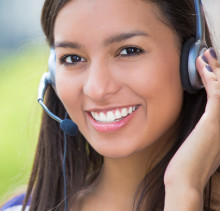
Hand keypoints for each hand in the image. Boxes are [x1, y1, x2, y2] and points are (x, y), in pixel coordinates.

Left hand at [164, 48, 219, 209]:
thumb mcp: (197, 145)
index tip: (211, 69)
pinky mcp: (212, 122)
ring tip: (207, 55)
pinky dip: (210, 78)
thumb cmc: (187, 166)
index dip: (219, 81)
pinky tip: (203, 66)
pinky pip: (215, 94)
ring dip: (216, 70)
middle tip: (211, 56)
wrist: (184, 181)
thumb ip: (202, 133)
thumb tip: (198, 126)